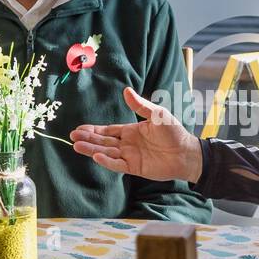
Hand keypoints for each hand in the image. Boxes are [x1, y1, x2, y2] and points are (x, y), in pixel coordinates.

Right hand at [70, 86, 202, 182]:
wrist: (186, 152)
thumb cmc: (174, 132)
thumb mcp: (157, 115)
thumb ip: (140, 105)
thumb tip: (126, 91)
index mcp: (131, 131)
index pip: (108, 130)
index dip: (93, 129)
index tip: (79, 128)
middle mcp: (128, 144)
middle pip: (103, 141)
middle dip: (88, 139)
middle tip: (72, 137)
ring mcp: (130, 156)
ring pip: (107, 153)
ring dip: (92, 149)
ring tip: (77, 146)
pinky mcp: (135, 168)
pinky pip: (118, 165)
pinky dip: (107, 161)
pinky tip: (96, 156)